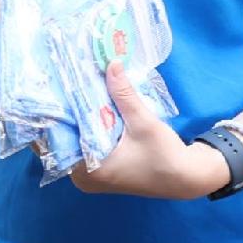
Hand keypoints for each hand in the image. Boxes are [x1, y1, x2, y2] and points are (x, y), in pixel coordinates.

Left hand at [68, 64, 229, 199]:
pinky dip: (88, 131)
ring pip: (75, 144)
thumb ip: (124, 95)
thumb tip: (111, 63)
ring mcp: (90, 178)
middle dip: (68, 113)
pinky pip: (85, 149)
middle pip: (65, 140)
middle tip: (66, 84)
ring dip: (78, 121)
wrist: (185, 179)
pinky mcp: (100, 174)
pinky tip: (91, 110)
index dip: (57, 112)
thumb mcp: (144, 122)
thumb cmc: (165, 156)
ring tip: (76, 92)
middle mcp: (82, 178)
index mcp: (87, 170)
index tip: (57, 88)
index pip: (58, 138)